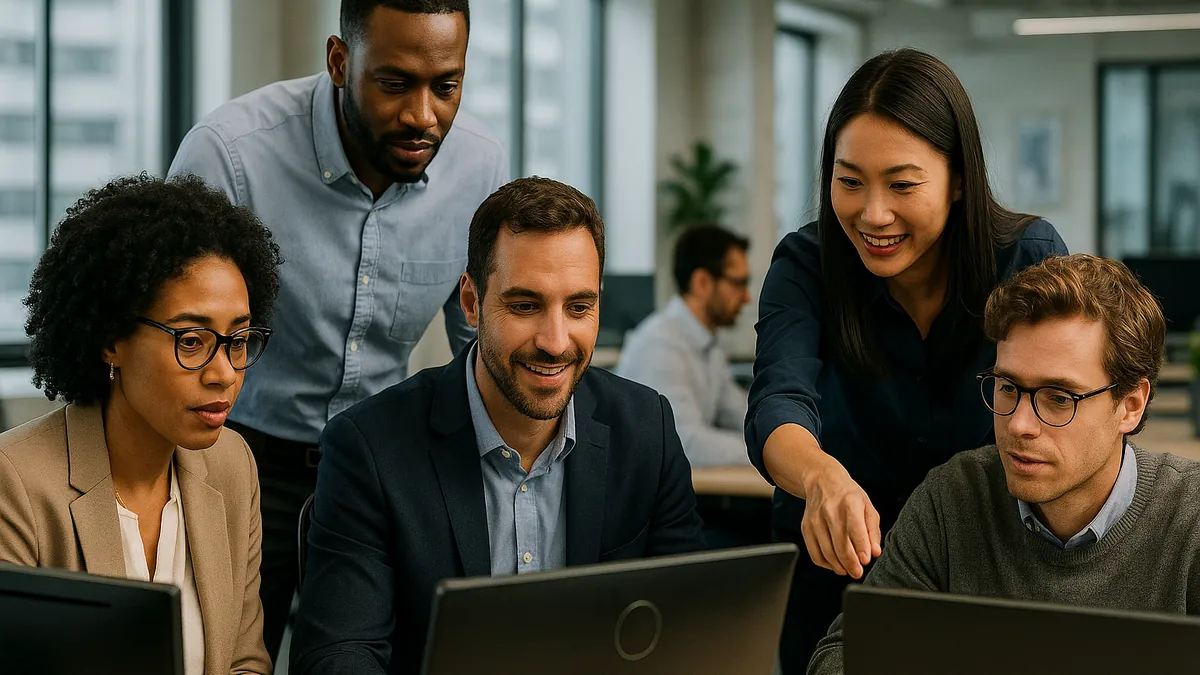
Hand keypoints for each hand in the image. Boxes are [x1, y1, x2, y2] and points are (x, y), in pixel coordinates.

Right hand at [799, 457, 881, 578]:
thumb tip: (875, 553)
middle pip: (839, 544)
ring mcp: (815, 519)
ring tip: (848, 570)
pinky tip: (836, 564)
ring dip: (839, 566)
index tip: (866, 561)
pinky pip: (815, 553)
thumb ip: (873, 531)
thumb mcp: (867, 507)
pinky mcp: (806, 527)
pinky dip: (826, 564)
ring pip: (826, 552)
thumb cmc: (849, 496)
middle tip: (858, 573)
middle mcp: (830, 510)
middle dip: (851, 563)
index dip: (861, 546)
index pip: (854, 527)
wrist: (822, 481)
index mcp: (849, 502)